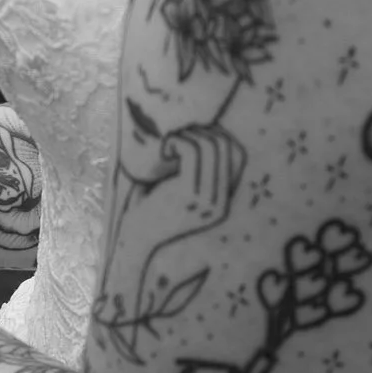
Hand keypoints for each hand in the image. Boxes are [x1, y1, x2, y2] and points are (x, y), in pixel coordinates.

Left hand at [124, 123, 246, 250]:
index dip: (219, 136)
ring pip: (210, 145)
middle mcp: (221, 202)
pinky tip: (164, 150)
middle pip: (225, 146)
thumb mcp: (176, 190)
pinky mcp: (190, 194)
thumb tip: (199, 131)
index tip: (192, 137)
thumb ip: (193, 170)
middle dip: (201, 132)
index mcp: (222, 201)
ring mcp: (208, 199)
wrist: (133, 240)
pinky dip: (177, 141)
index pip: (238, 155)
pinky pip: (192, 151)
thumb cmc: (147, 211)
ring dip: (186, 135)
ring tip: (168, 145)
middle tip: (175, 139)